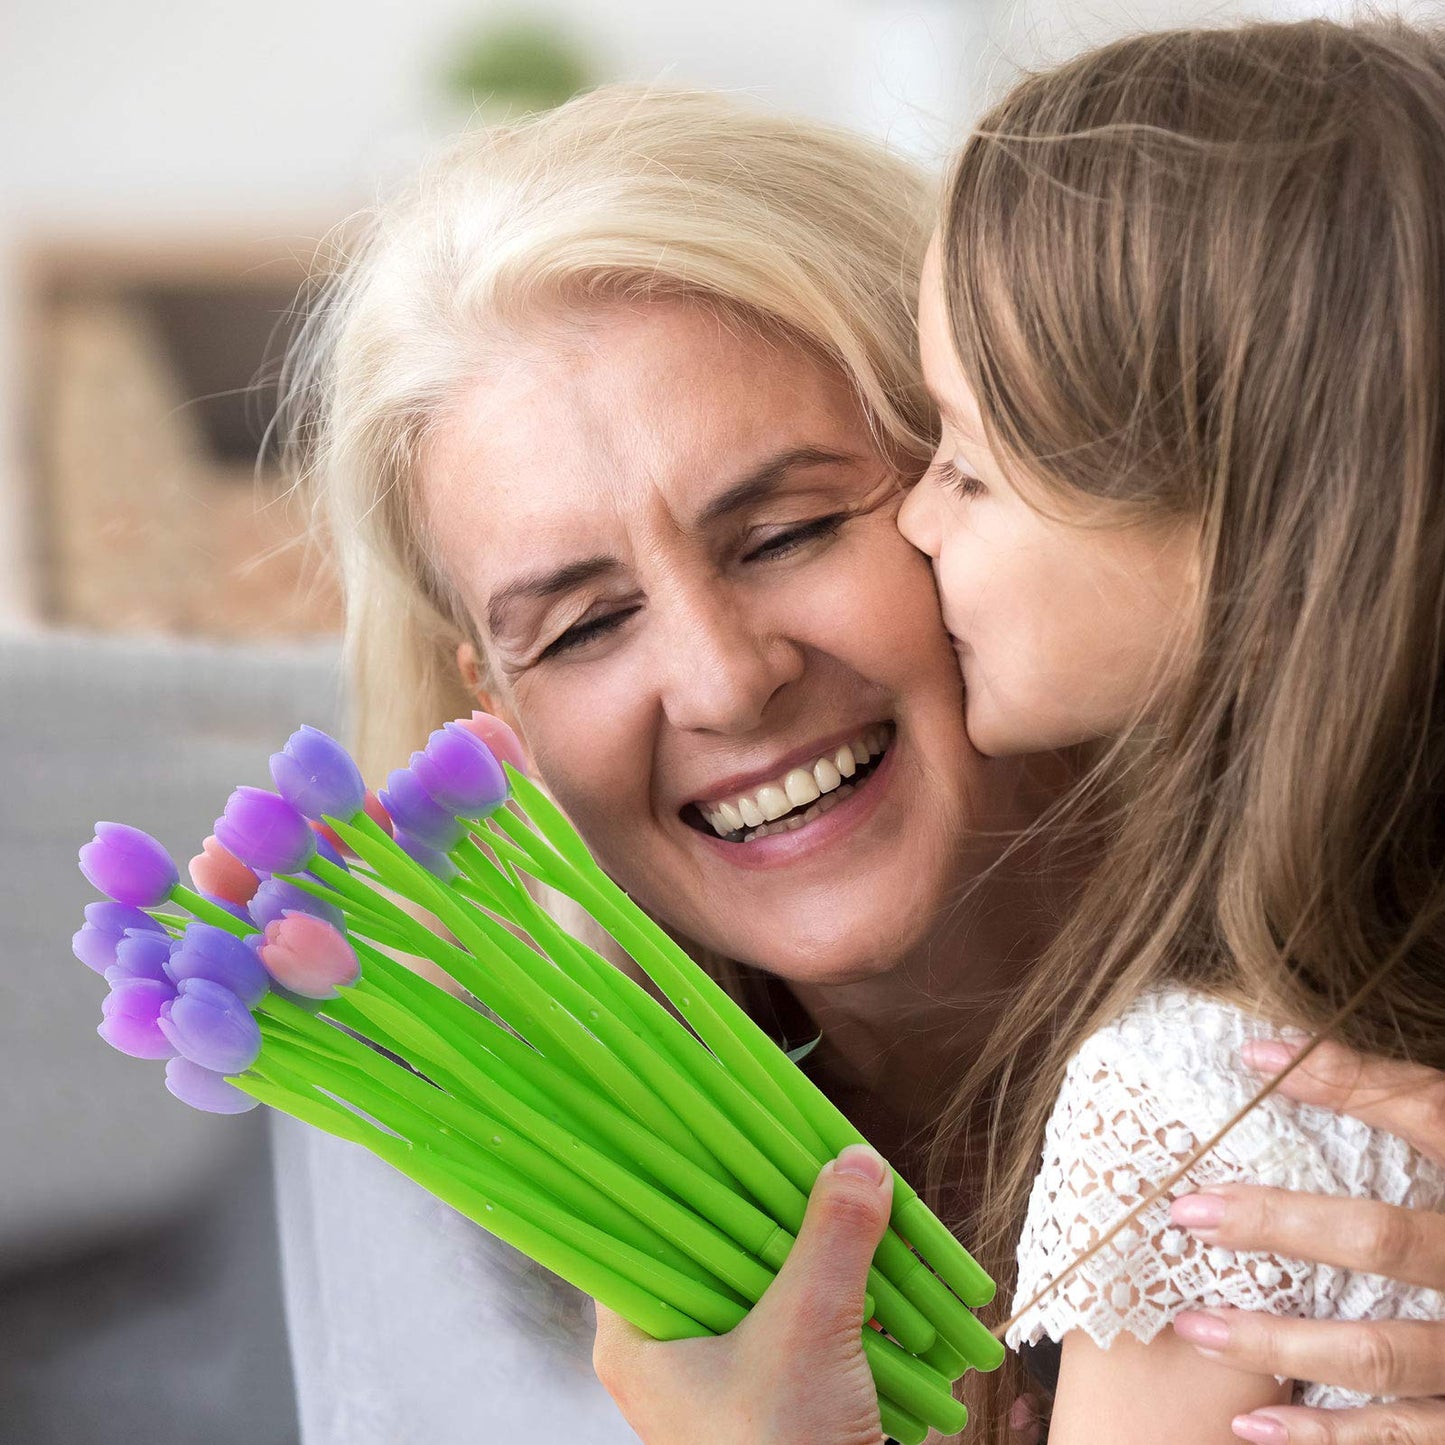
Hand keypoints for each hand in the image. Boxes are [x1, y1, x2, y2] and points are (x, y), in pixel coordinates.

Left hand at [591, 1144, 894, 1444]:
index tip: (717, 1120)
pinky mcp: (770, 1391)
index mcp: (636, 1335)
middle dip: (772, 1204)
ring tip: (856, 1203)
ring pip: (760, 1278)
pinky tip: (876, 1264)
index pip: (636, 1222)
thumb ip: (831, 1240)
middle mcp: (668, 1349)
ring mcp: (719, 1373)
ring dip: (814, 1246)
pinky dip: (834, 1292)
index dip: (677, 1168)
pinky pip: (795, 1317)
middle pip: (711, 1242)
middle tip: (807, 1156)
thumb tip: (857, 1161)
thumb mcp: (807, 1334)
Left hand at [1168, 1039, 1444, 1444]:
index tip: (1245, 1064)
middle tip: (1188, 1213)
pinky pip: (1403, 1433)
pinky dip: (1326, 1435)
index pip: (1422, 1115)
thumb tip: (1260, 1048)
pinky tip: (1253, 1424)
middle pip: (1383, 1241)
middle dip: (1278, 1226)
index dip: (1340, 1087)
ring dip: (1279, 1345)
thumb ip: (1381, 1088)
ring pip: (1379, 1354)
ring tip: (1195, 1327)